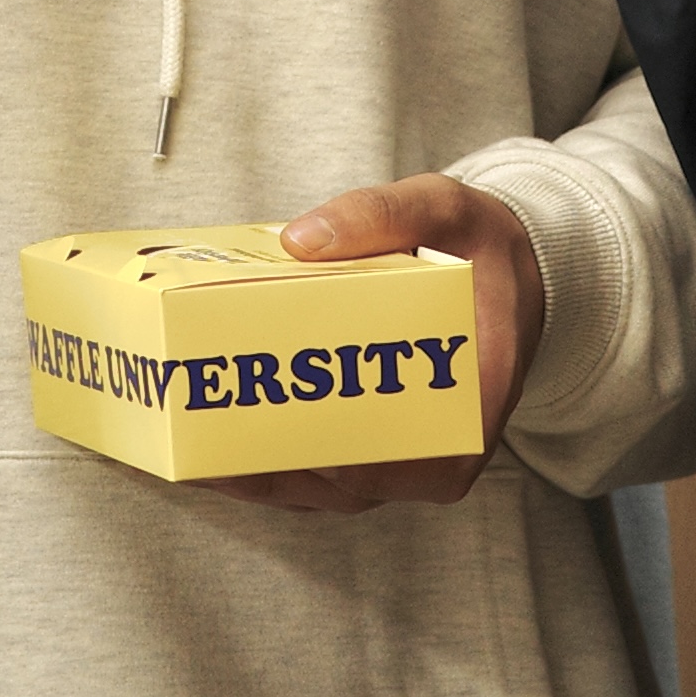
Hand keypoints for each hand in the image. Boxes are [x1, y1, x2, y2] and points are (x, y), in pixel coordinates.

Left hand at [188, 175, 546, 511]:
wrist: (513, 276)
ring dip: (252, 472)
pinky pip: (319, 478)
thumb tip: (300, 240)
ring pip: (322, 489)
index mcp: (475, 402)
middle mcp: (444, 452)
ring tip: (182, 441)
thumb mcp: (443, 207)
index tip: (265, 445)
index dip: (329, 461)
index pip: (399, 457)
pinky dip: (265, 464)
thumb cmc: (480, 248)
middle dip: (264, 462)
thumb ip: (379, 213)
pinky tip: (208, 441)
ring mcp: (411, 464)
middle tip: (192, 434)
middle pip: (344, 481)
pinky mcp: (382, 459)